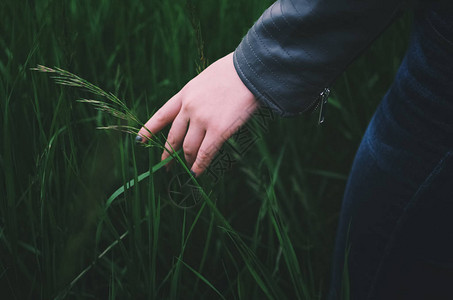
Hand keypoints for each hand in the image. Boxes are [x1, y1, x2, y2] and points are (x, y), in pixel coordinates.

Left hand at [137, 52, 258, 176]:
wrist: (250, 70)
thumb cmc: (234, 72)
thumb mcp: (206, 79)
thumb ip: (198, 96)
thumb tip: (198, 112)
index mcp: (185, 93)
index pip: (162, 115)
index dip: (149, 129)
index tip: (140, 141)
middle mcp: (189, 108)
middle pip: (173, 137)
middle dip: (169, 154)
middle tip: (167, 166)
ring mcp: (202, 120)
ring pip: (188, 148)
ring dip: (187, 161)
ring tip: (188, 170)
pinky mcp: (218, 130)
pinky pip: (205, 154)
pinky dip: (199, 166)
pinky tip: (196, 173)